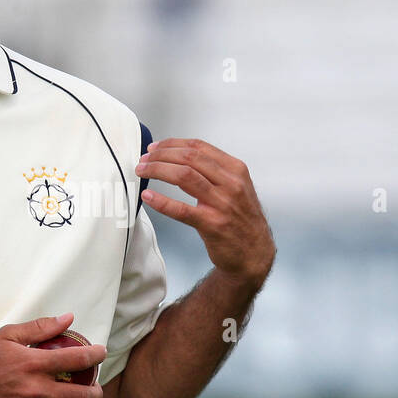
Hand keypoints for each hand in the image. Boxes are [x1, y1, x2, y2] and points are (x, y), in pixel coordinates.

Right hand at [0, 314, 106, 397]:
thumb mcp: (7, 336)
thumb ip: (40, 328)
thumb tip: (69, 318)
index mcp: (31, 364)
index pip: (75, 359)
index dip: (94, 355)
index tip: (101, 353)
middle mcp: (31, 390)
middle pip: (79, 397)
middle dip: (94, 393)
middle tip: (95, 389)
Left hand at [136, 138, 275, 289]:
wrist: (255, 252)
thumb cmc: (242, 219)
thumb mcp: (237, 187)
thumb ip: (215, 171)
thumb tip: (180, 157)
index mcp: (235, 170)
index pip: (198, 147)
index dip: (172, 144)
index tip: (155, 148)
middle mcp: (230, 183)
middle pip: (189, 158)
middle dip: (161, 155)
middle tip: (144, 160)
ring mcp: (222, 204)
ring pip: (184, 176)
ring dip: (158, 170)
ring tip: (143, 171)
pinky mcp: (212, 225)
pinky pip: (182, 210)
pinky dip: (162, 201)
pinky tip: (149, 196)